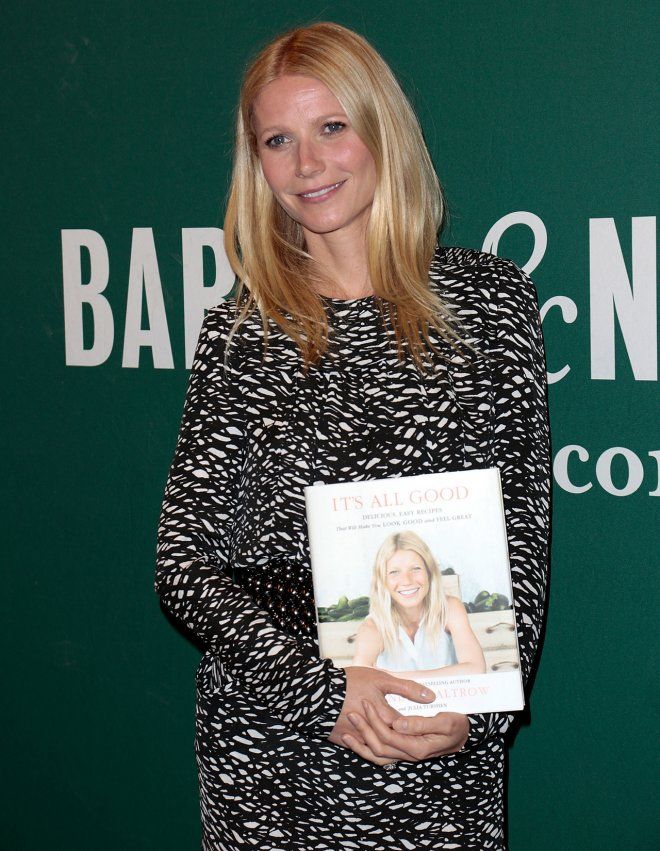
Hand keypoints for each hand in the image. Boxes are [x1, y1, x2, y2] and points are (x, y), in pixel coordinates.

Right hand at [328, 666, 435, 764]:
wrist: (318, 692)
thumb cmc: (351, 683)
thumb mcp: (381, 680)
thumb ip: (408, 689)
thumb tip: (432, 696)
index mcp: (386, 717)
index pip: (410, 730)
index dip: (422, 728)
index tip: (431, 725)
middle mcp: (375, 734)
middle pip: (398, 744)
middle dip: (410, 741)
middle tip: (422, 737)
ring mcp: (360, 741)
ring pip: (382, 753)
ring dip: (393, 748)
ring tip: (403, 742)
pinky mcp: (347, 743)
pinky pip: (365, 752)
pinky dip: (375, 750)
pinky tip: (382, 744)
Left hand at [338, 703, 468, 765]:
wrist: (464, 734)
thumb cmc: (456, 724)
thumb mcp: (445, 721)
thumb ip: (421, 723)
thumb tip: (398, 724)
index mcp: (418, 747)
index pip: (389, 736)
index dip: (375, 721)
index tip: (366, 702)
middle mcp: (409, 755)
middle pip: (379, 748)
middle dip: (363, 731)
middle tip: (352, 712)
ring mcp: (405, 755)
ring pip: (377, 756)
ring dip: (361, 744)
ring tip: (346, 732)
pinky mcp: (403, 751)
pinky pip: (381, 755)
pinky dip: (367, 749)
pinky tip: (357, 739)